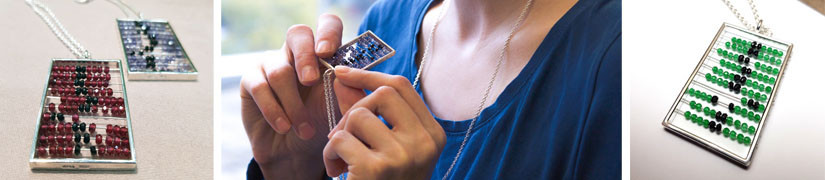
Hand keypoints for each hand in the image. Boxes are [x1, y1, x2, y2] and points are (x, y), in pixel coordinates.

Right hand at [240, 13, 345, 178]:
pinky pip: (261, 87)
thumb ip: (350, 95)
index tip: (327, 53)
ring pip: (280, 70)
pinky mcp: (252, 80)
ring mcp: (273, 63)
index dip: (327, 33)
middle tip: (311, 81)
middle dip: (305, 58)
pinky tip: (284, 127)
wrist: (297, 154)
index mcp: (325, 53)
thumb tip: (350, 81)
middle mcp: (298, 52)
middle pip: (298, 34)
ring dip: (294, 104)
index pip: (327, 25)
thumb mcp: (341, 112)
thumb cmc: (322, 126)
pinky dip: (275, 110)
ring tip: (304, 130)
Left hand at [323, 66, 446, 178]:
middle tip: (345, 134)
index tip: (342, 73)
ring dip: (339, 137)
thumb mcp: (388, 148)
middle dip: (354, 108)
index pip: (401, 86)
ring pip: (357, 117)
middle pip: (381, 94)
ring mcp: (403, 156)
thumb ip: (372, 113)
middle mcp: (424, 144)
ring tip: (342, 161)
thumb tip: (344, 76)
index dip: (368, 75)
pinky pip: (340, 140)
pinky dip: (330, 156)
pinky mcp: (377, 169)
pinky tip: (338, 173)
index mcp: (433, 135)